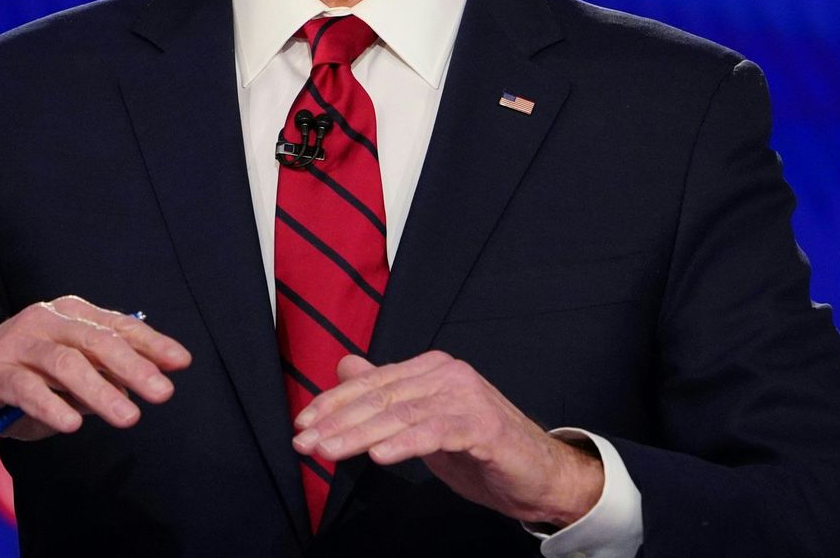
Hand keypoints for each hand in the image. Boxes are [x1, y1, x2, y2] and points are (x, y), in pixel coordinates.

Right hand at [0, 295, 191, 464]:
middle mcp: (46, 320)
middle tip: (162, 392)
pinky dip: (52, 406)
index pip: (118, 326)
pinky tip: (72, 424)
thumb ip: (103, 376)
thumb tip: (144, 384)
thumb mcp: (70, 379)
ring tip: (128, 417)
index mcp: (71, 314)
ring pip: (66, 364)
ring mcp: (18, 343)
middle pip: (97, 341)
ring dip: (100, 392)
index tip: (180, 363)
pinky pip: (27, 388)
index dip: (152, 344)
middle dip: (134, 367)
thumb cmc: (25, 380)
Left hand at [292, 352, 604, 527]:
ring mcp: (468, 398)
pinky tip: (379, 456)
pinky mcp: (483, 427)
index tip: (302, 424)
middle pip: (382, 397)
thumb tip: (346, 366)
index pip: (372, 383)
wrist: (537, 473)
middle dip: (337, 421)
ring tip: (328, 451)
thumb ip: (387, 393)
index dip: (334, 403)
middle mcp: (449, 375)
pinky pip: (436, 433)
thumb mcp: (424, 420)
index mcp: (432, 369)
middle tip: (304, 443)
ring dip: (359, 434)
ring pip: (402, 414)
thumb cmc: (480, 448)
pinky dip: (405, 443)